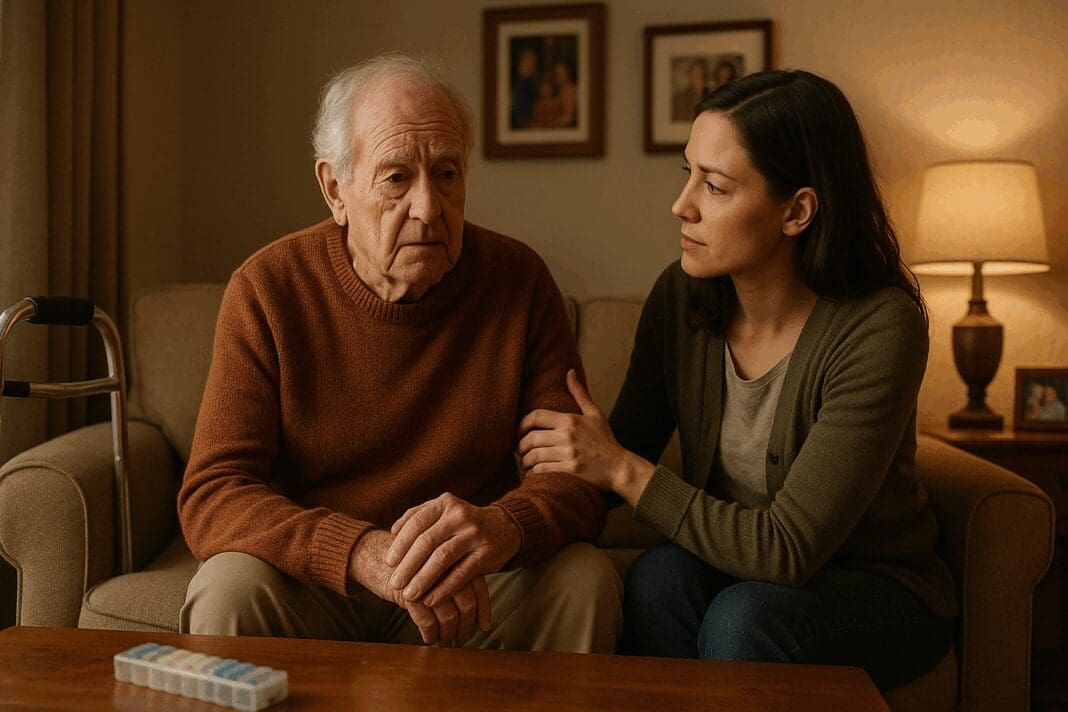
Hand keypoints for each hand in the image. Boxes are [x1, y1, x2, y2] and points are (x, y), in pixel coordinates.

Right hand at [349, 529, 490, 645]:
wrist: (369, 551)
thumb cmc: (404, 559)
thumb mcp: (432, 560)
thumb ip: (452, 572)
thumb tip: (473, 603)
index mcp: (454, 557)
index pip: (478, 586)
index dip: (483, 609)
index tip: (484, 626)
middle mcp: (445, 568)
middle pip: (466, 603)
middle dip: (466, 626)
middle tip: (463, 638)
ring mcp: (427, 581)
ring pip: (448, 615)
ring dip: (448, 634)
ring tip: (446, 642)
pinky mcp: (408, 593)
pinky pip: (427, 621)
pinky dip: (430, 633)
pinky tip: (428, 639)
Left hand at [384, 494, 520, 608]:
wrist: (504, 526)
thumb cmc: (463, 523)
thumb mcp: (443, 512)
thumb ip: (418, 516)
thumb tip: (392, 531)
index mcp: (444, 503)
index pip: (416, 523)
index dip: (400, 544)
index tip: (388, 563)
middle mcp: (459, 515)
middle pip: (427, 542)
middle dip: (408, 565)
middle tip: (395, 584)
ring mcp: (474, 534)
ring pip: (443, 558)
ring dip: (423, 579)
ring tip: (409, 595)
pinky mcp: (486, 553)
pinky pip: (461, 573)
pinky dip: (444, 588)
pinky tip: (431, 599)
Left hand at [517, 369, 654, 505]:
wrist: (619, 466)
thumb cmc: (605, 441)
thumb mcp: (595, 414)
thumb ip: (580, 394)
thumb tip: (570, 372)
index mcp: (570, 420)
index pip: (536, 416)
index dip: (522, 424)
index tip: (519, 431)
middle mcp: (567, 435)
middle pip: (532, 438)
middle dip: (520, 446)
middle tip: (520, 451)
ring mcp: (569, 453)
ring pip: (535, 455)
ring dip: (525, 461)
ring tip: (525, 463)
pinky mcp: (570, 469)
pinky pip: (543, 469)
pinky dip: (534, 472)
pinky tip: (534, 472)